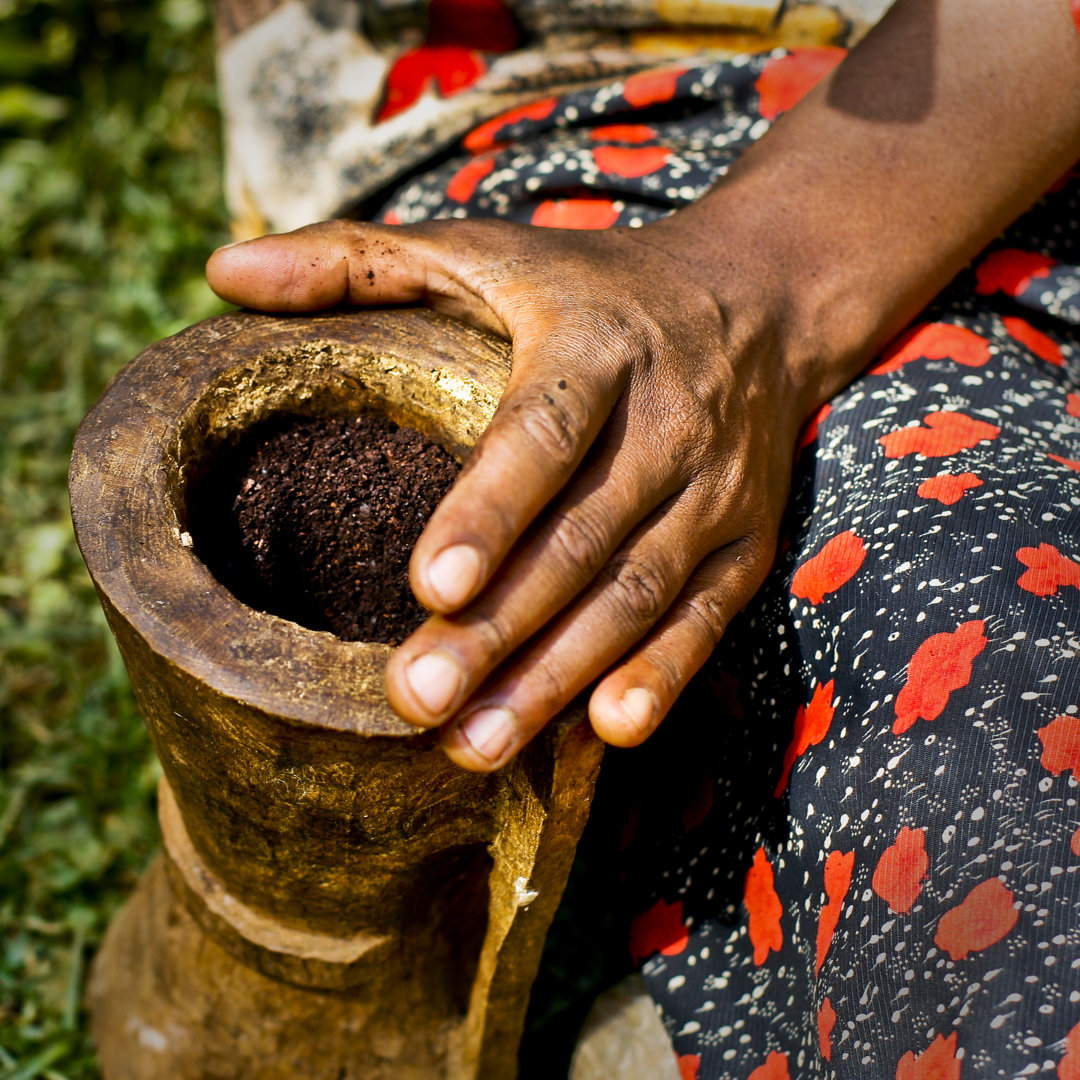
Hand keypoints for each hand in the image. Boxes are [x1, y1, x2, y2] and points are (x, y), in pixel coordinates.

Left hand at [207, 217, 817, 770]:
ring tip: (477, 745)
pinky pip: (707, 616)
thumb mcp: (488, 252)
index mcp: (595, 343)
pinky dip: (663, 675)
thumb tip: (222, 266)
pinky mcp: (748, 539)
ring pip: (637, 593)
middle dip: (502, 628)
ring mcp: (716, 489)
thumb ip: (358, 260)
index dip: (492, 510)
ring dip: (560, 675)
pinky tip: (607, 733)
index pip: (544, 431)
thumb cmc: (595, 286)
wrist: (760, 298)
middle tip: (418, 701)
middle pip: (582, 536)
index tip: (430, 587)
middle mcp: (667, 420)